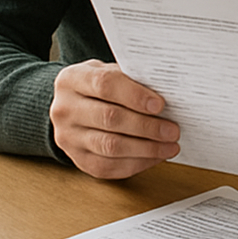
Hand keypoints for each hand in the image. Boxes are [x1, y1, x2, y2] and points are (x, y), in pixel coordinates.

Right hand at [50, 60, 179, 178]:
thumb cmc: (100, 85)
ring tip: (170, 145)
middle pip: (109, 118)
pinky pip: (108, 166)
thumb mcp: (111, 71)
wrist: (73, 105)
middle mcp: (65, 109)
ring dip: (146, 148)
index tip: (160, 105)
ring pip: (109, 146)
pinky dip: (137, 163)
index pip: (105, 84)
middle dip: (147, 126)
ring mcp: (68, 137)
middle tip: (173, 130)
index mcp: (72, 79)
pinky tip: (155, 156)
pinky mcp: (77, 159)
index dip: (135, 95)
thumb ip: (133, 79)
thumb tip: (168, 93)